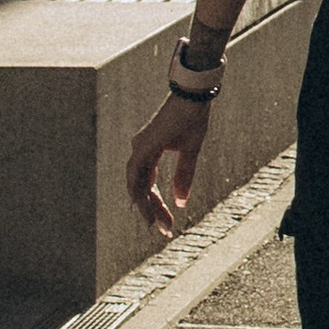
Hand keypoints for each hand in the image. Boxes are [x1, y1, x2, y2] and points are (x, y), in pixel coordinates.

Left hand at [125, 91, 211, 235]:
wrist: (192, 97)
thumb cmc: (192, 119)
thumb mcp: (190, 152)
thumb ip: (184, 175)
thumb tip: (182, 202)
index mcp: (149, 153)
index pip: (149, 186)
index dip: (157, 206)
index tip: (168, 224)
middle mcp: (140, 152)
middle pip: (141, 190)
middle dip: (152, 212)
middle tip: (164, 231)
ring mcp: (139, 149)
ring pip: (136, 186)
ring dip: (145, 208)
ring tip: (155, 226)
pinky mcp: (143, 147)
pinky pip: (136, 177)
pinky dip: (139, 194)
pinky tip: (145, 209)